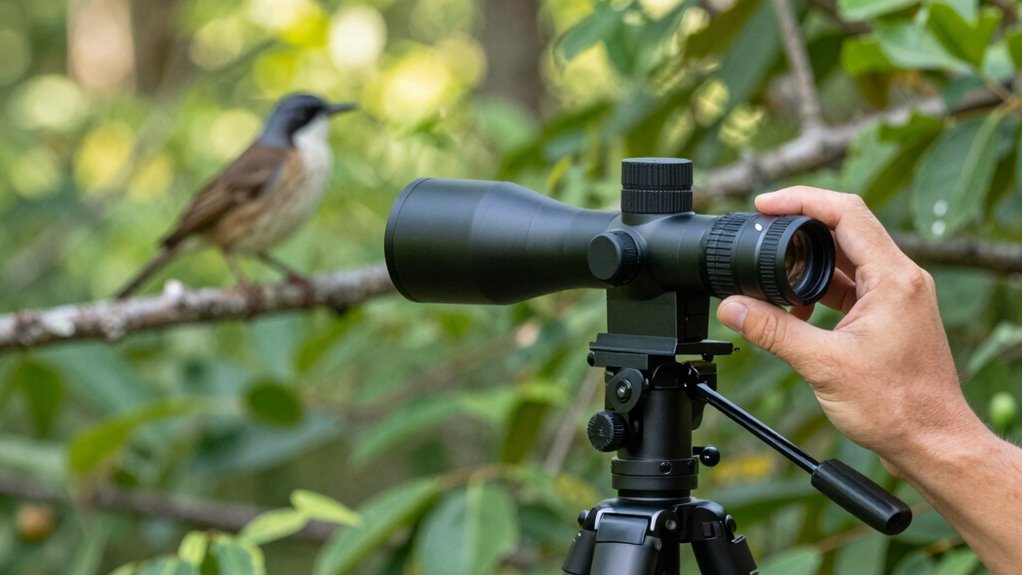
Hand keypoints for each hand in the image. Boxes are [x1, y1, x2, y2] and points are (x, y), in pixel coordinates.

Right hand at [715, 187, 982, 468]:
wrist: (932, 442)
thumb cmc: (896, 407)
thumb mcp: (823, 364)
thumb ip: (773, 331)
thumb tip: (731, 307)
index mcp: (893, 278)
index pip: (845, 212)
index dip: (800, 200)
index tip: (764, 205)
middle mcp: (902, 278)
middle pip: (844, 228)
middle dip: (799, 228)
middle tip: (760, 232)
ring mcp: (898, 295)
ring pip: (846, 259)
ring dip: (808, 264)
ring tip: (772, 283)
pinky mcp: (891, 314)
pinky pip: (851, 285)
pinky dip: (821, 289)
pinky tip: (797, 311)